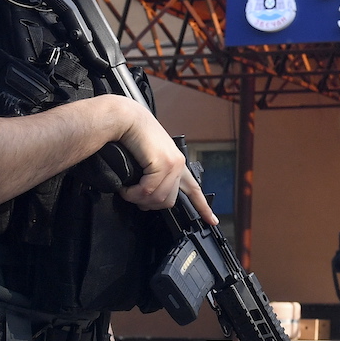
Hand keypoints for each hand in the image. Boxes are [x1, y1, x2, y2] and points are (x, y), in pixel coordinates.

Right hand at [114, 99, 217, 224]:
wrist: (127, 119)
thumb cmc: (133, 136)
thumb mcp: (148, 160)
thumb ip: (153, 177)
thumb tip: (146, 198)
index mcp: (177, 163)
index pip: (195, 189)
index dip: (204, 207)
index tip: (213, 221)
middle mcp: (179, 164)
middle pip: (168, 201)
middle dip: (149, 205)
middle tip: (134, 198)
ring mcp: (173, 164)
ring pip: (158, 198)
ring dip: (138, 199)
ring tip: (127, 191)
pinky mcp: (163, 163)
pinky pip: (148, 191)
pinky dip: (133, 194)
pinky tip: (126, 189)